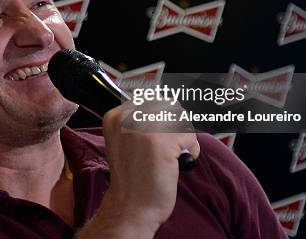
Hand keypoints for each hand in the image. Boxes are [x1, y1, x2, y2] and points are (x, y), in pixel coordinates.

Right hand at [77, 101, 199, 237]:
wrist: (130, 207)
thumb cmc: (133, 177)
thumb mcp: (127, 140)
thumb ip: (142, 121)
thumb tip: (172, 104)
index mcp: (115, 115)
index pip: (154, 99)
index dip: (166, 118)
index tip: (165, 136)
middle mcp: (127, 116)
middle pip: (169, 105)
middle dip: (176, 127)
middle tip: (169, 148)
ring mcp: (143, 127)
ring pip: (181, 119)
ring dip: (183, 139)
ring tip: (171, 157)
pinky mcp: (161, 141)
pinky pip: (189, 137)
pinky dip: (190, 152)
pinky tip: (176, 164)